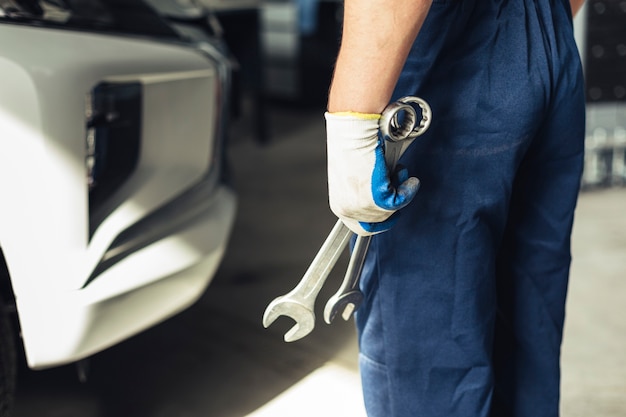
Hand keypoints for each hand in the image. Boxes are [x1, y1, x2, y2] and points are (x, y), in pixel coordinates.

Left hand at [325, 111, 419, 235]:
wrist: (353, 131)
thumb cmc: (353, 146)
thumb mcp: (355, 178)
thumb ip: (365, 193)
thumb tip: (384, 198)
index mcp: (339, 206)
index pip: (361, 228)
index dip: (379, 219)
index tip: (392, 210)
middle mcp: (347, 210)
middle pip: (378, 224)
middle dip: (392, 209)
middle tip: (400, 189)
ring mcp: (360, 206)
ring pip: (390, 212)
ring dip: (400, 192)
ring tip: (397, 172)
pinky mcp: (376, 198)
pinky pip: (400, 201)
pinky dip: (408, 189)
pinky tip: (407, 177)